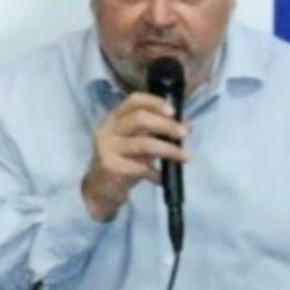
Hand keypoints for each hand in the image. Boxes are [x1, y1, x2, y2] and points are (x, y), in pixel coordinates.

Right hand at [81, 92, 189, 221]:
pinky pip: (140, 168)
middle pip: (139, 119)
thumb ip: (159, 133)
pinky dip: (156, 173)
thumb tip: (188, 125)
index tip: (174, 111)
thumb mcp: (139, 143)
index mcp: (115, 118)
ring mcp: (108, 148)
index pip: (134, 100)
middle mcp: (109, 129)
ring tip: (186, 156)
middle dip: (166, 125)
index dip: (155, 102)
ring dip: (168, 150)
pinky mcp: (111, 167)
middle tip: (184, 133)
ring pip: (143, 143)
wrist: (100, 189)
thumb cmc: (123, 161)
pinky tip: (163, 178)